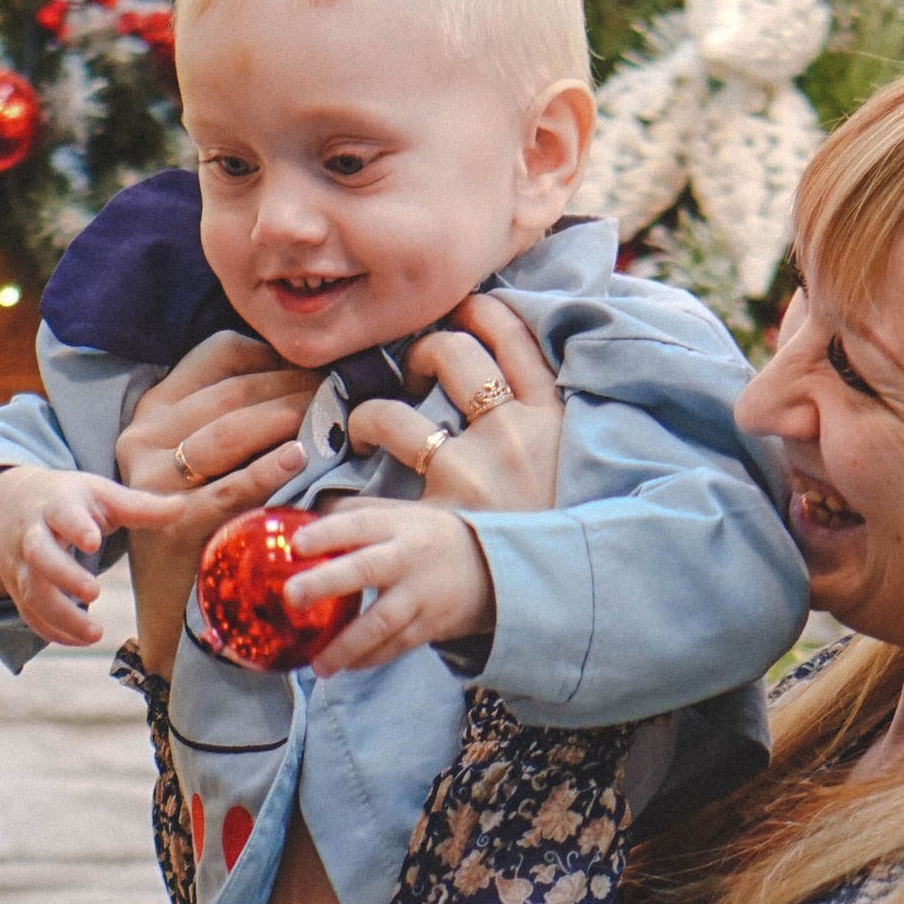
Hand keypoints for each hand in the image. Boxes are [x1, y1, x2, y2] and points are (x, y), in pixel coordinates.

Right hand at [0, 463, 148, 651]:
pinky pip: (30, 614)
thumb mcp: (102, 496)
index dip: (76, 527)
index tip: (95, 543)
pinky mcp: (17, 588)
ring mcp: (20, 563)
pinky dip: (52, 631)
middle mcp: (32, 534)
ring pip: (32, 592)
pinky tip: (81, 640)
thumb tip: (183, 507)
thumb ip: (140, 506)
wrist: (13, 505)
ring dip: (62, 616)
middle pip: (39, 555)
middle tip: (95, 592)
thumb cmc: (71, 501)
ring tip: (95, 632)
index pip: (62, 513)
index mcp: (57, 504)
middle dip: (64, 576)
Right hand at [116, 332, 320, 671]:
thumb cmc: (204, 521)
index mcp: (153, 409)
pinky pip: (232, 486)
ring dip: (288, 416)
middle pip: (234, 391)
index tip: (319, 366)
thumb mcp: (203, 456)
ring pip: (232, 429)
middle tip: (342, 391)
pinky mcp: (175, 521)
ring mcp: (154, 480)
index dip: (277, 355)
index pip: (221, 355)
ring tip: (330, 416)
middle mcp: (144, 436)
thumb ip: (237, 412)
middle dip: (295, 385)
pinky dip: (269, 468)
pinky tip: (301, 457)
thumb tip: (310, 372)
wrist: (171, 603)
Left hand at [283, 496, 493, 678]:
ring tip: (317, 665)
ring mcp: (421, 595)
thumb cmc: (430, 538)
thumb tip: (301, 521)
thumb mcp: (402, 515)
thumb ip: (358, 517)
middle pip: (365, 570)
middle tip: (291, 596)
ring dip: (346, 645)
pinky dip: (369, 659)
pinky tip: (343, 667)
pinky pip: (395, 646)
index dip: (328, 533)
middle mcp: (408, 558)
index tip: (295, 545)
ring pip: (380, 622)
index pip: (359, 525)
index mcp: (398, 525)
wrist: (494, 568)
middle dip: (326, 583)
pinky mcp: (430, 625)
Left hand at [344, 294, 563, 514]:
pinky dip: (339, 504)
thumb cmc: (564, 519)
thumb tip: (512, 356)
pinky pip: (368, 504)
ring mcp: (472, 477)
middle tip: (410, 374)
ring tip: (365, 434)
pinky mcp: (438, 526)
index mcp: (549, 415)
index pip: (510, 331)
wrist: (570, 594)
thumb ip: (546, 408)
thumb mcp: (572, 456)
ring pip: (394, 418)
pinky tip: (330, 505)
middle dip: (420, 352)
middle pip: (451, 354)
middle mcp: (511, 437)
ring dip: (366, 419)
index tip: (459, 311)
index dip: (476, 309)